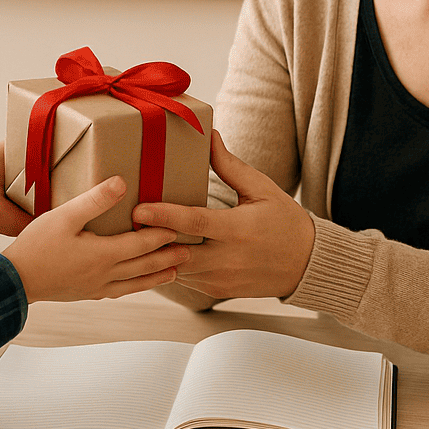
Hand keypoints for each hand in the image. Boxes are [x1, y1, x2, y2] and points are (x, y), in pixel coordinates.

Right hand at [2, 176, 190, 301]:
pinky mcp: (87, 293)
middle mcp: (105, 274)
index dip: (162, 234)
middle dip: (168, 257)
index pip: (142, 244)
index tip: (180, 226)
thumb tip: (122, 183)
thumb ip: (94, 200)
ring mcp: (96, 287)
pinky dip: (136, 287)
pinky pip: (120, 291)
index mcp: (103, 254)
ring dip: (157, 276)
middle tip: (190, 252)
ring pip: (135, 283)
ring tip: (176, 272)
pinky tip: (137, 285)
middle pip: (145, 265)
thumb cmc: (37, 246)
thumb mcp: (64, 216)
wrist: (15, 281)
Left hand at [131, 131, 313, 298]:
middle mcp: (227, 258)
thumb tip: (209, 137)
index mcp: (238, 230)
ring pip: (176, 270)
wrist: (307, 265)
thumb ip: (230, 166)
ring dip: (155, 255)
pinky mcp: (217, 291)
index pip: (194, 223)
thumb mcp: (262, 189)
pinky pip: (184, 280)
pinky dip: (169, 266)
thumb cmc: (285, 221)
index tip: (139, 210)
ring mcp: (221, 279)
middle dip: (148, 240)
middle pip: (177, 252)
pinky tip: (155, 250)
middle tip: (122, 224)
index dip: (164, 216)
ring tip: (131, 236)